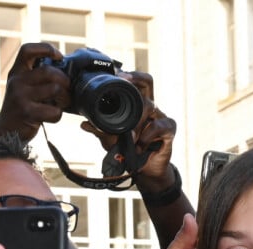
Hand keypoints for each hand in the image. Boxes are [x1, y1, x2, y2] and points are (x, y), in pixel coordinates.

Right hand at [0, 43, 70, 142]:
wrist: (7, 132)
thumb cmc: (23, 110)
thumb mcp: (25, 89)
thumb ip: (38, 79)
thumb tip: (67, 74)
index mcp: (17, 72)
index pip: (27, 50)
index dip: (45, 49)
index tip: (59, 56)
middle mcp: (17, 81)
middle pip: (49, 71)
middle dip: (65, 81)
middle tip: (67, 91)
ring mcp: (21, 96)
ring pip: (55, 89)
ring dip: (65, 99)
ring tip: (61, 104)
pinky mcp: (27, 112)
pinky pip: (54, 111)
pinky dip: (58, 115)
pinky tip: (52, 116)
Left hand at [80, 71, 176, 192]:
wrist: (146, 170)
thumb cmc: (130, 151)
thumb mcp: (111, 140)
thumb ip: (99, 130)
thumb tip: (83, 124)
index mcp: (137, 104)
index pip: (137, 81)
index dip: (129, 74)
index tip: (117, 74)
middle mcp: (150, 107)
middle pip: (147, 82)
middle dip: (134, 80)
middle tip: (122, 81)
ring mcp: (160, 117)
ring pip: (149, 105)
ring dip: (135, 121)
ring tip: (129, 137)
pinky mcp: (169, 130)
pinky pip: (158, 125)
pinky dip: (146, 135)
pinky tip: (140, 145)